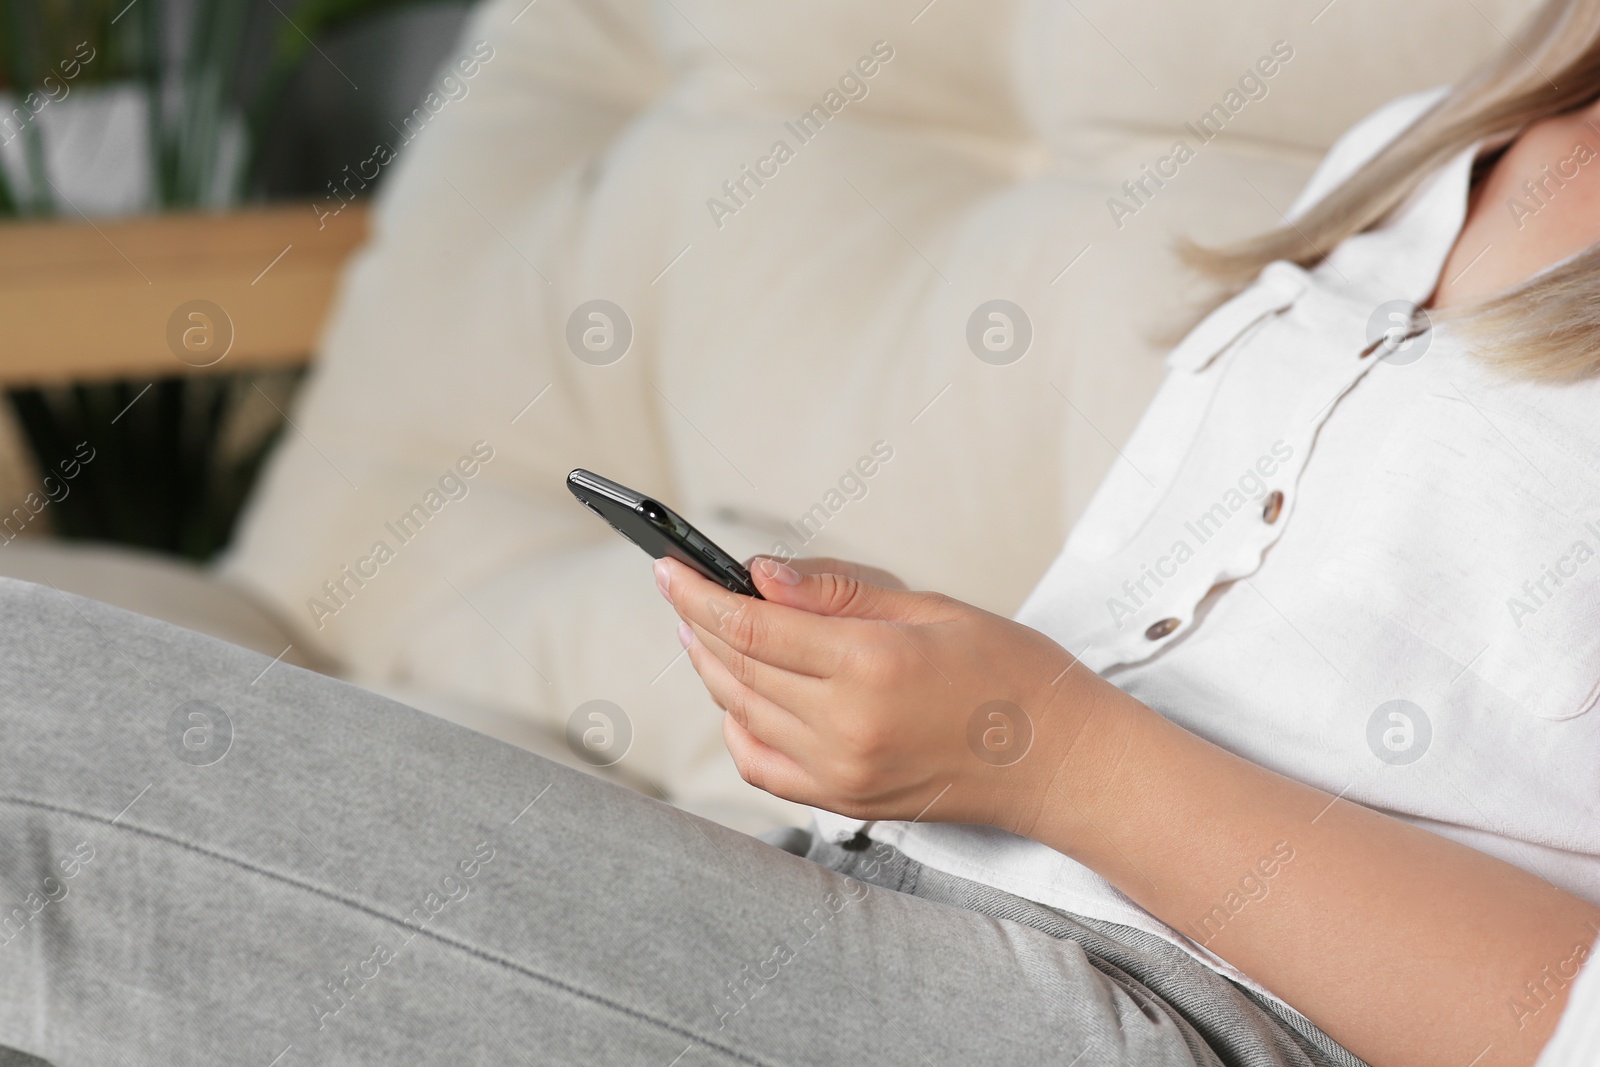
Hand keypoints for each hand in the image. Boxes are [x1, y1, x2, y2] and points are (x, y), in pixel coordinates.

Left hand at [655, 555, 1103, 832]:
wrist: (1059, 760)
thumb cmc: (1010, 672)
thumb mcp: (929, 607)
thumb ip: (837, 592)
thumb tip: (761, 574)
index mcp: (870, 665)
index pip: (752, 625)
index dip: (699, 593)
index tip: (668, 568)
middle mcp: (846, 726)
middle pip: (737, 667)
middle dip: (697, 622)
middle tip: (678, 588)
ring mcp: (841, 772)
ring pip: (740, 712)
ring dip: (711, 667)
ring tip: (701, 629)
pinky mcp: (844, 802)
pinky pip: (761, 764)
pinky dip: (735, 726)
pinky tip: (735, 694)